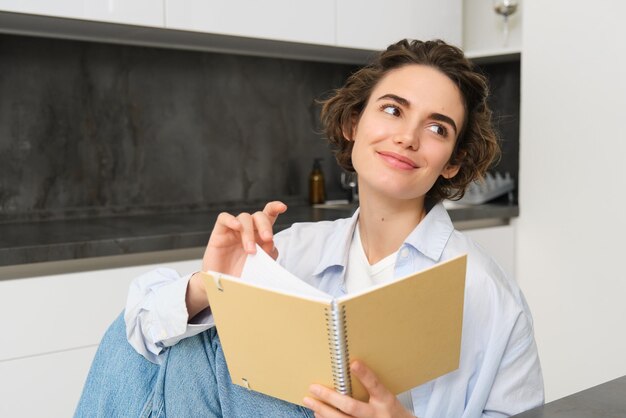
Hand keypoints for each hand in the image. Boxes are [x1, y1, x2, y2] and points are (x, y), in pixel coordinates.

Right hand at [186, 201, 286, 318]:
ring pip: (244, 218)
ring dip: (249, 233)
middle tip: (267, 238)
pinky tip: (237, 227)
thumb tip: (271, 244)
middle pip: (259, 216)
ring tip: (250, 251)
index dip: (275, 208)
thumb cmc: (243, 276)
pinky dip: (231, 220)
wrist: (224, 288)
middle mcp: (249, 230)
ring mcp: (234, 231)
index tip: (283, 208)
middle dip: (265, 225)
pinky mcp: (219, 233)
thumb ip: (269, 254)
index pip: (269, 216)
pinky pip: (224, 218)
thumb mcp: (261, 267)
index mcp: (261, 235)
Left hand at [303, 361, 414, 417]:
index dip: (365, 375)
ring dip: (323, 410)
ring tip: (310, 401)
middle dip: (330, 397)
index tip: (353, 363)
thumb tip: (351, 367)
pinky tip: (318, 414)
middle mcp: (376, 415)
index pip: (375, 385)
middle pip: (351, 406)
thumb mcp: (387, 397)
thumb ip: (372, 387)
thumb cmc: (392, 412)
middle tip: (314, 387)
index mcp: (386, 401)